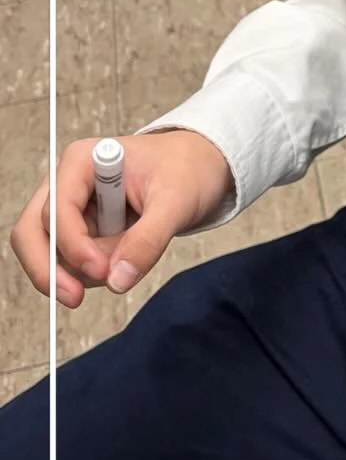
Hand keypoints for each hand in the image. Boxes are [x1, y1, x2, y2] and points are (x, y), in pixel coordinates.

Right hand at [9, 131, 234, 308]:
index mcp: (83, 161)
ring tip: (131, 257)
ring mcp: (71, 209)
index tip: (100, 271)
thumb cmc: (187, 170)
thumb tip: (116, 281)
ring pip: (50, 253)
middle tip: (75, 298)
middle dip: (49, 269)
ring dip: (83, 271)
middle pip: (31, 232)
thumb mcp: (177, 202)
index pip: (57, 208)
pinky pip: (73, 261)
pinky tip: (124, 260)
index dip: (72, 244)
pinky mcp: (81, 230)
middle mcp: (67, 183)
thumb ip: (148, 240)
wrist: (199, 167)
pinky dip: (93, 272)